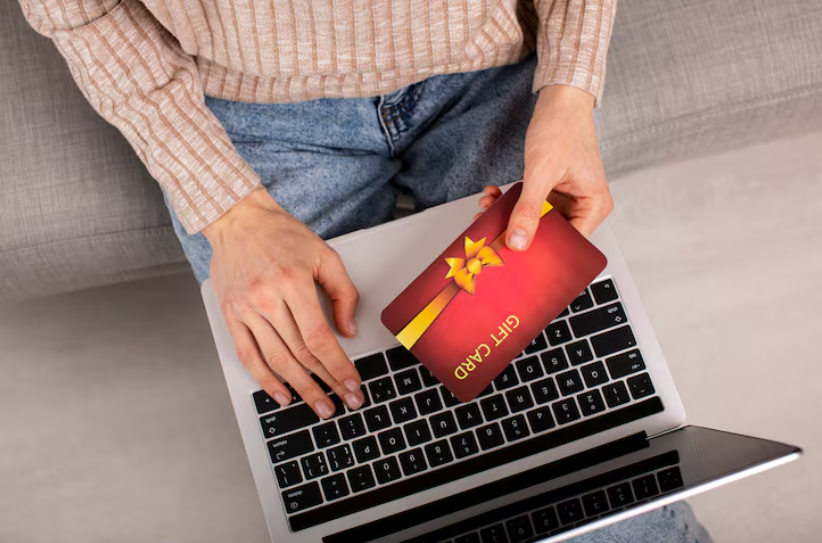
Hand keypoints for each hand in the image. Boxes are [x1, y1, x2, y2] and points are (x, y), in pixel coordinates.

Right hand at [203, 190, 364, 418]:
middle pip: (300, 353)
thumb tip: (349, 330)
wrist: (238, 219)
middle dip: (325, 382)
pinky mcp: (231, 315)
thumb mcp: (324, 254)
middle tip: (342, 402)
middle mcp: (267, 298)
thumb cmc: (282, 234)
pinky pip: (248, 355)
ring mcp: (246, 309)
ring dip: (300, 388)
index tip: (352, 384)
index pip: (319, 338)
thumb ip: (343, 292)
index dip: (337, 366)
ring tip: (318, 405)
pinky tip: (281, 395)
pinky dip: (264, 379)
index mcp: (293, 282)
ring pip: (276, 359)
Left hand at [479, 85, 612, 245]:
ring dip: (510, 216)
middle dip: (519, 231)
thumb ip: (529, 209)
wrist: (559, 99)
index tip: (512, 250)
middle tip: (493, 230)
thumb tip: (519, 241)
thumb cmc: (562, 126)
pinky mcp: (552, 191)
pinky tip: (496, 196)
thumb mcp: (541, 171)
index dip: (541, 250)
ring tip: (489, 208)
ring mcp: (567, 198)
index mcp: (594, 206)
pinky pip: (531, 206)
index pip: (569, 244)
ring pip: (536, 221)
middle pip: (550, 235)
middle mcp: (584, 205)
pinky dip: (512, 203)